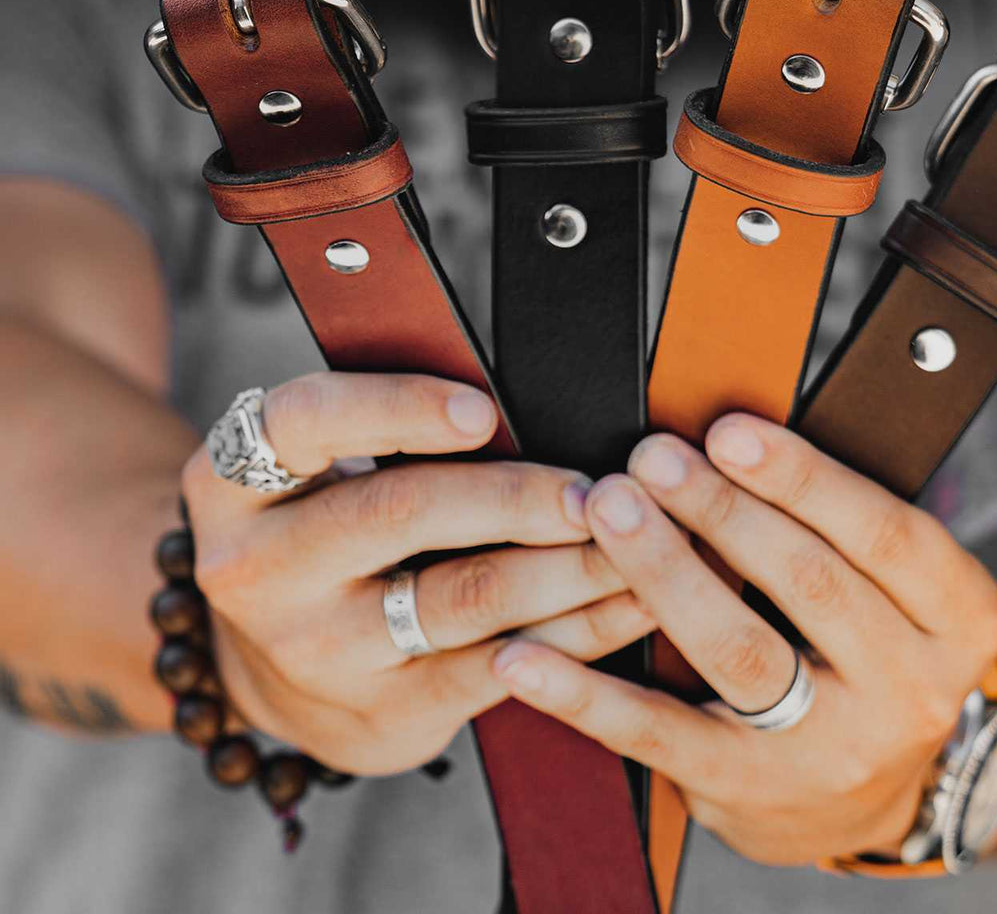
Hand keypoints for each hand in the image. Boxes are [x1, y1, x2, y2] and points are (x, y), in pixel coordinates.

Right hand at [181, 372, 653, 774]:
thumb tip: (521, 403)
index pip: (306, 422)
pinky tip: (631, 606)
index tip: (483, 411)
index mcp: (233, 482)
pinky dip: (577, 632)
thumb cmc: (324, 528)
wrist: (268, 666)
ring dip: (569, 566)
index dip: (398, 409)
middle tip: (602, 487)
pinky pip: (496, 668)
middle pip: (402, 511)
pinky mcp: (380, 714)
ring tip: (641, 542)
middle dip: (519, 495)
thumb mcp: (316, 470)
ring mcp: (316, 651)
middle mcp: (259, 569)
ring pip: (463, 596)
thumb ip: (390, 429)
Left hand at [490, 413, 996, 864]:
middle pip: (809, 583)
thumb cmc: (865, 648)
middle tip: (651, 458)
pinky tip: (525, 657)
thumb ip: (833, 520)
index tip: (728, 431)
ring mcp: (831, 752)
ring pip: (739, 652)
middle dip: (721, 510)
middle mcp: (910, 691)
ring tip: (608, 512)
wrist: (865, 794)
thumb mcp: (892, 587)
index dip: (804, 478)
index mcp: (960, 618)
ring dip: (663, 572)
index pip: (886, 533)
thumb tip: (722, 431)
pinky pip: (660, 736)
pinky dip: (585, 692)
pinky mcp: (749, 794)